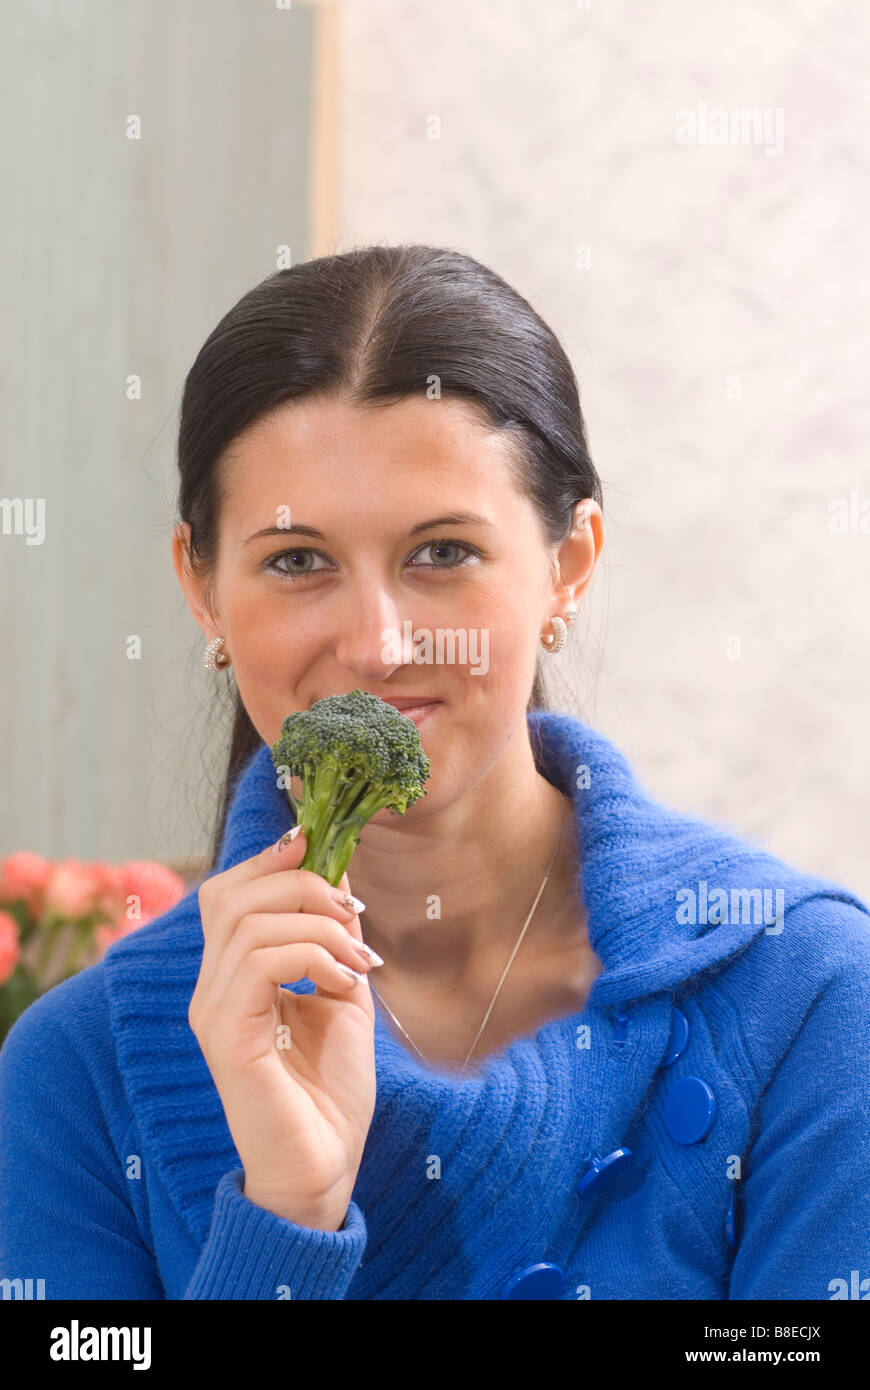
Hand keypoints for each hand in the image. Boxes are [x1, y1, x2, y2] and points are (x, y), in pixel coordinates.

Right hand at [188, 827, 376, 1229]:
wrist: (324, 1169)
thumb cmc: (330, 1090)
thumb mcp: (341, 991)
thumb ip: (332, 935)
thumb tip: (337, 868)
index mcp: (232, 976)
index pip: (228, 892)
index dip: (271, 860)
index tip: (321, 846)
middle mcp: (211, 989)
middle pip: (231, 894)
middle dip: (301, 884)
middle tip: (353, 914)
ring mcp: (213, 1012)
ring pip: (249, 923)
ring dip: (319, 925)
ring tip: (357, 961)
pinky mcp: (227, 1038)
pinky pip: (260, 963)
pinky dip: (310, 955)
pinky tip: (342, 982)